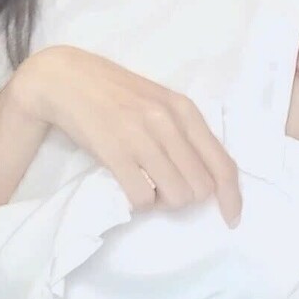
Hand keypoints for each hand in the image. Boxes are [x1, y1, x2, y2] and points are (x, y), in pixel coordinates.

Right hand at [14, 45, 242, 225]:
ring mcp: (142, 136)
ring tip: (146, 186)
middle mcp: (169, 122)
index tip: (231, 219)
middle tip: (164, 187)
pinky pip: (142, 197)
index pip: (222, 163)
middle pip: (201, 187)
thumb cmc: (115, 92)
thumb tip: (205, 177)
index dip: (232, 197)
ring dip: (163, 202)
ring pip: (176, 196)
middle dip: (187, 197)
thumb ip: (183, 132)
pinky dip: (139, 203)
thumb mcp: (159, 102)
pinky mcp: (114, 151)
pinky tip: (129, 187)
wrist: (66, 78)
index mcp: (185, 109)